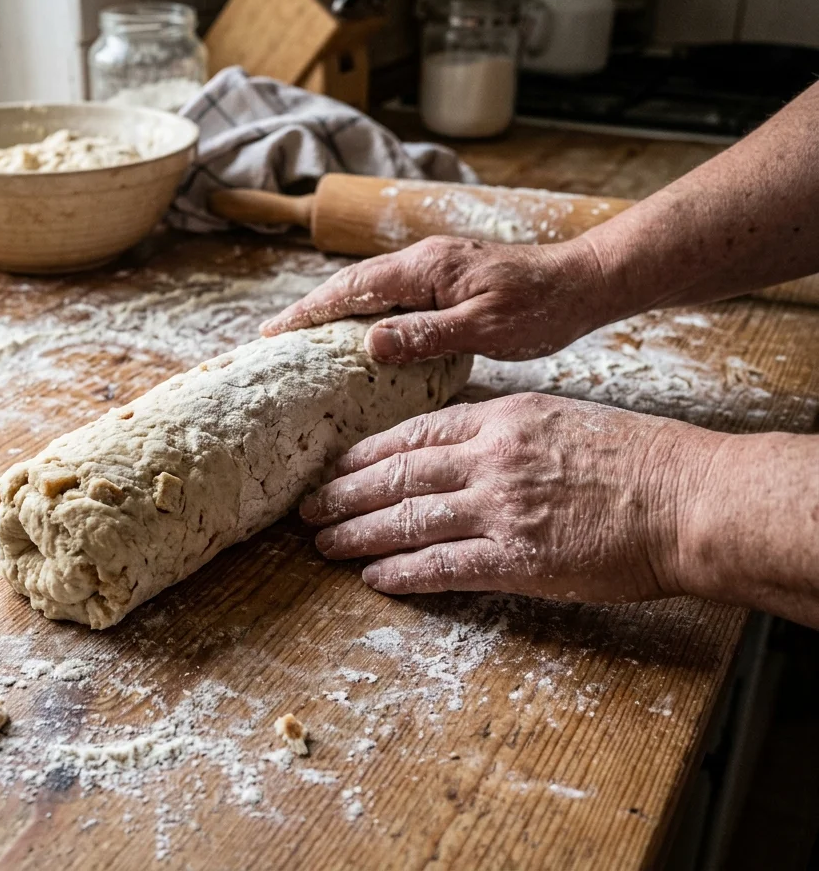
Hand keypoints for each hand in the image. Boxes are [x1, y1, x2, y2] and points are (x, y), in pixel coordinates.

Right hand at [261, 236, 619, 362]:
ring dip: (335, 310)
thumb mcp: (485, 328)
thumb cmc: (542, 307)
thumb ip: (427, 335)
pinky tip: (358, 335)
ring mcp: (435, 269)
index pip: (353, 288)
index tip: (274, 331)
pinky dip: (364, 313)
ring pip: (370, 289)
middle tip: (274, 336)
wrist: (584, 284)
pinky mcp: (447, 282)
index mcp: (427, 268)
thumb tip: (370, 342)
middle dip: (311, 309)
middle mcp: (424, 261)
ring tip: (303, 337)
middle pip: (353, 284)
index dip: (310, 311)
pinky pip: (392, 296)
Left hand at [299, 393, 717, 603]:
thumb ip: (505, 431)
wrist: (689, 498)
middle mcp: (491, 459)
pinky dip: (402, 573)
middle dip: (344, 493)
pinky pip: (443, 566)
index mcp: (502, 418)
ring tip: (324, 544)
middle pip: (396, 475)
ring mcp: (502, 509)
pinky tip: (375, 577)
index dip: (366, 453)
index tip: (335, 466)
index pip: (414, 433)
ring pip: (407, 520)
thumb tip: (461, 449)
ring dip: (358, 534)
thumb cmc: (637, 458)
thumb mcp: (561, 419)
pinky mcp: (519, 560)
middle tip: (308, 507)